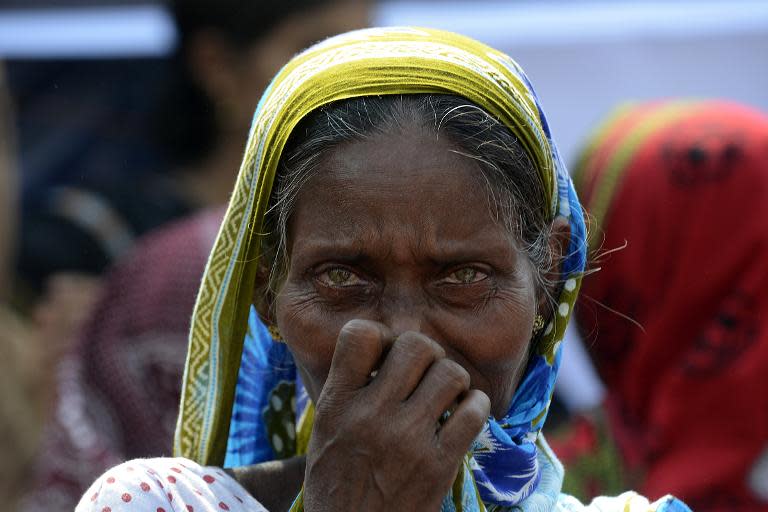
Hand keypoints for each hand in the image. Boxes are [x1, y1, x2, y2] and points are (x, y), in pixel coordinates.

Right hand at [303, 319, 489, 511]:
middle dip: (426, 352)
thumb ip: (346, 389)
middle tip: (424, 371)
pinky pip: (474, 412)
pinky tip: (464, 413)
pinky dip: (475, 406)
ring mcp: (407, 439)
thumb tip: (378, 346)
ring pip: (450, 373)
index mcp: (336, 404)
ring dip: (453, 379)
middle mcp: (370, 415)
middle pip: (415, 345)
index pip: (360, 334)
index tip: (386, 353)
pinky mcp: (439, 465)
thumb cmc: (336, 485)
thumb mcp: (324, 432)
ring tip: (446, 394)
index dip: (380, 335)